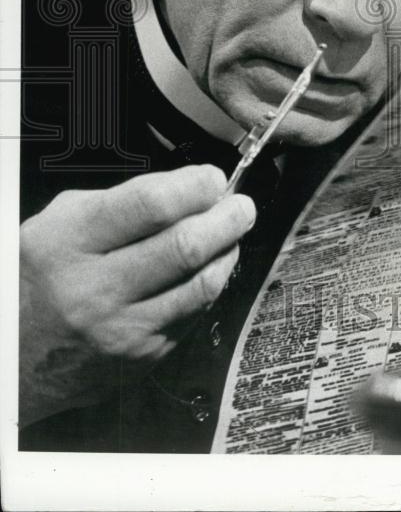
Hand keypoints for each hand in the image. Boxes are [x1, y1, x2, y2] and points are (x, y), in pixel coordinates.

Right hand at [19, 164, 254, 427]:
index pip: (149, 205)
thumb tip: (191, 188)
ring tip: (232, 232)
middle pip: (185, 246)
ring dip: (229, 251)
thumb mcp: (61, 222)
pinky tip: (210, 266)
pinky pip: (195, 313)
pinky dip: (212, 284)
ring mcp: (120, 330)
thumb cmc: (43, 274)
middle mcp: (93, 290)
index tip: (213, 177)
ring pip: (201, 284)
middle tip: (242, 204)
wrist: (14, 356)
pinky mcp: (141, 358)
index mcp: (68, 242)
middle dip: (227, 218)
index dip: (194, 186)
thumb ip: (123, 202)